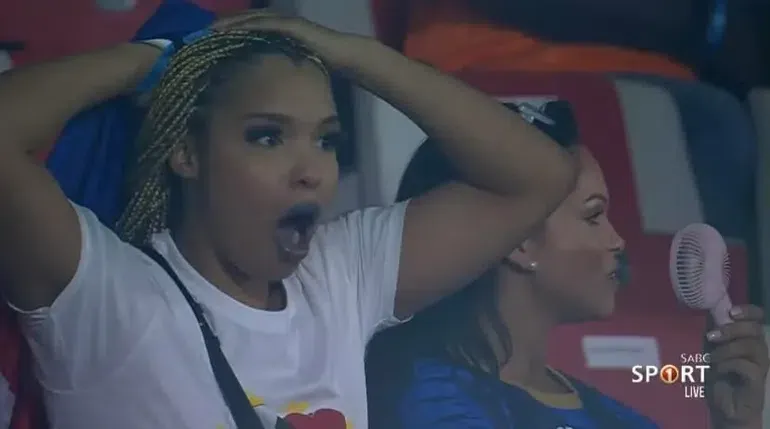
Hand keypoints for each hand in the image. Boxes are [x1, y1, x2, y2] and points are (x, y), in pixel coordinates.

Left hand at [210, 10, 365, 69]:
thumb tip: (262, 81)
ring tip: (211, 30)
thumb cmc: (321, 62)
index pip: (248, 28)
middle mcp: (278, 21)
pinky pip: (264, 24)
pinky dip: (247, 26)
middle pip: (244, 20)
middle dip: (223, 25)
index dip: (228, 31)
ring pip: (250, 19)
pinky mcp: (290, 25)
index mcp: (277, 30)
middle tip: (202, 32)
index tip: (209, 39)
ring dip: (230, 24)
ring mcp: (284, 21)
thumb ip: (278, 65)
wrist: (343, 56)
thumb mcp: (293, 63)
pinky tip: (233, 30)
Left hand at [704, 305, 767, 427]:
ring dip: (728, 349)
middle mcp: (758, 351)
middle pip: (756, 330)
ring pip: (753, 346)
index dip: (749, 311)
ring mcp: (760, 367)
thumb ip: (715, 335)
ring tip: (712, 358)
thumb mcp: (713, 351)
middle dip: (732, 329)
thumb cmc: (719, 378)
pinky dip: (730, 365)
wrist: (725, 408)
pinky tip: (719, 370)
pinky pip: (748, 367)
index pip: (758, 319)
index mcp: (748, 340)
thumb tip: (705, 312)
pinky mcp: (757, 383)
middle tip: (711, 336)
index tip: (731, 312)